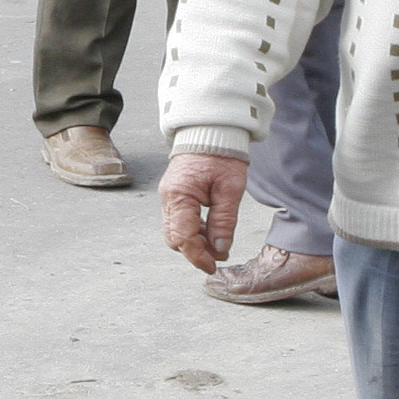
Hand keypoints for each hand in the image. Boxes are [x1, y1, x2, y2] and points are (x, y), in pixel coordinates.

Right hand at [160, 152, 249, 273]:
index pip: (183, 237)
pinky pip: (177, 221)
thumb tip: (220, 249)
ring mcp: (168, 197)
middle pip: (174, 238)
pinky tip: (210, 231)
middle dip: (195, 252)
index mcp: (179, 196)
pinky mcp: (173, 195)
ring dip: (194, 242)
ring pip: (174, 231)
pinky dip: (192, 231)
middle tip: (218, 256)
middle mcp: (168, 198)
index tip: (213, 266)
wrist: (211, 132)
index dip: (198, 256)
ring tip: (217, 244)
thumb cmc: (221, 156)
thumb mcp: (230, 190)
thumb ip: (224, 221)